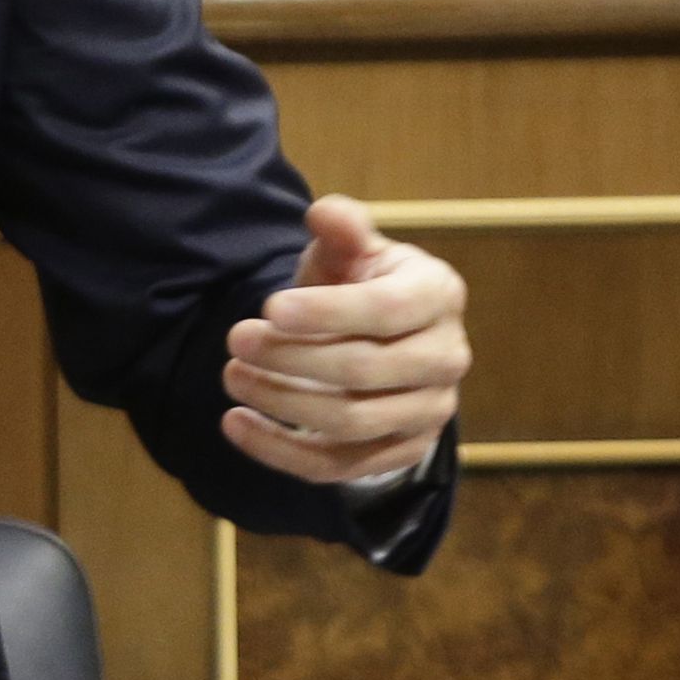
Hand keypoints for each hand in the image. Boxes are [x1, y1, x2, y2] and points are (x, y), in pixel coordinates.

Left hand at [219, 195, 466, 487]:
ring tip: (232, 376)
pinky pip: (338, 466)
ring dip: (281, 403)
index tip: (267, 307)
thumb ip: (341, 228)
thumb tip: (324, 213)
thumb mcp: (351, 249)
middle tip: (235, 339)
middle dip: (291, 358)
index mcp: (440, 295)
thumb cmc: (360, 284)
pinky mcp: (402, 454)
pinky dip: (280, 452)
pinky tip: (235, 424)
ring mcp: (430, 412)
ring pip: (350, 423)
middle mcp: (447, 358)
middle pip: (364, 371)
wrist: (379, 338)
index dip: (326, 312)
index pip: (387, 310)